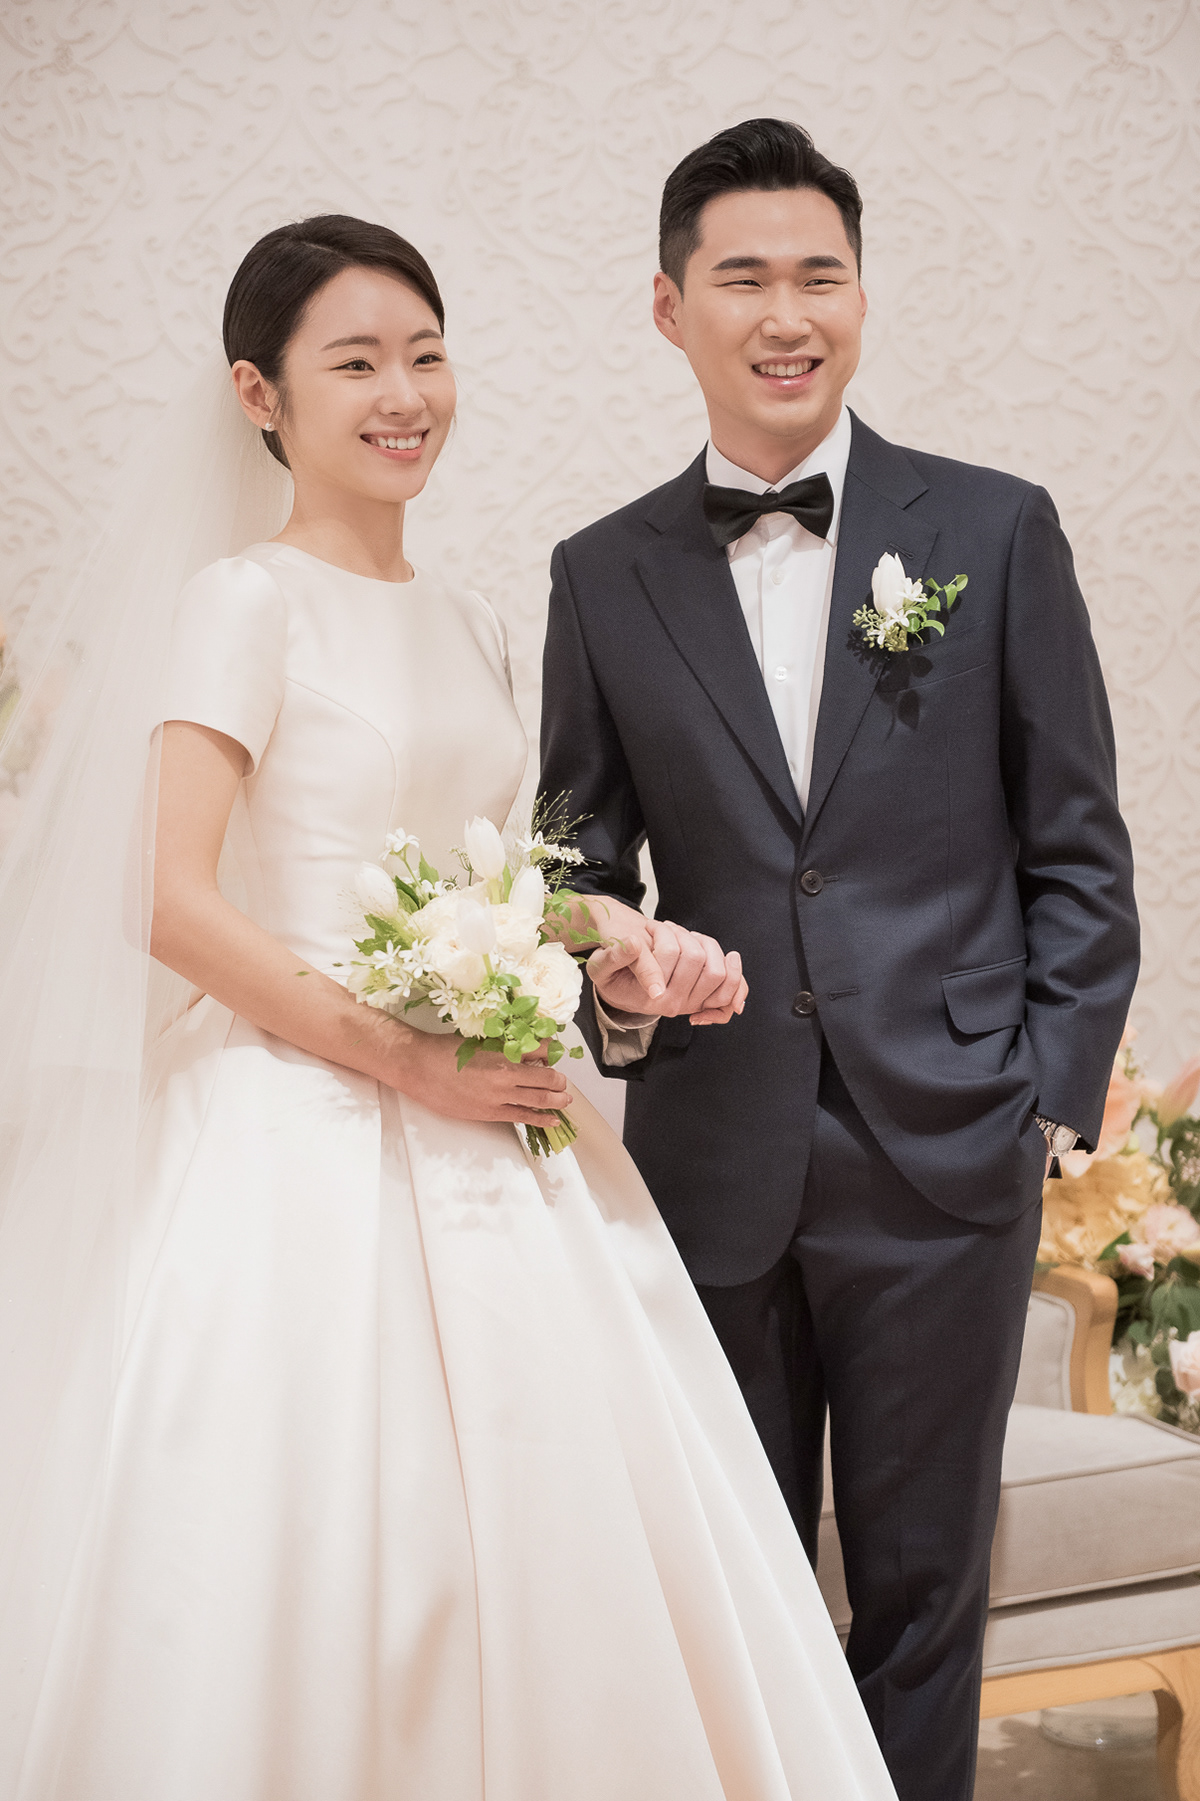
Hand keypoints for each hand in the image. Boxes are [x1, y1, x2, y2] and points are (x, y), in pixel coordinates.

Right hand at [392, 1031, 572, 1126]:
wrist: (418, 1068)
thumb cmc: (444, 1050)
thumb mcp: (479, 1040)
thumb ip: (504, 1046)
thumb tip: (527, 1050)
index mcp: (502, 1053)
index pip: (542, 1052)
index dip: (553, 1053)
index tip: (556, 1054)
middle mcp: (504, 1077)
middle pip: (546, 1079)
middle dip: (559, 1081)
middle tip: (563, 1082)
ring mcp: (498, 1098)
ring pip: (538, 1100)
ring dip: (556, 1100)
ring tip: (566, 1101)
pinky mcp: (489, 1113)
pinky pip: (521, 1116)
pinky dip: (540, 1119)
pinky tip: (553, 1120)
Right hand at [587, 903, 747, 1025]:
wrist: (620, 984)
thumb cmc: (611, 971)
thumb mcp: (601, 964)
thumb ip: (616, 955)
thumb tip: (635, 945)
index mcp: (652, 998)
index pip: (671, 954)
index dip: (665, 935)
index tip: (653, 927)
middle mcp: (675, 1005)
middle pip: (699, 960)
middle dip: (684, 936)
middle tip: (667, 931)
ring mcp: (692, 1003)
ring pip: (718, 968)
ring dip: (703, 944)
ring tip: (683, 940)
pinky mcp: (704, 999)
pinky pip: (732, 988)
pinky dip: (732, 970)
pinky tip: (717, 954)